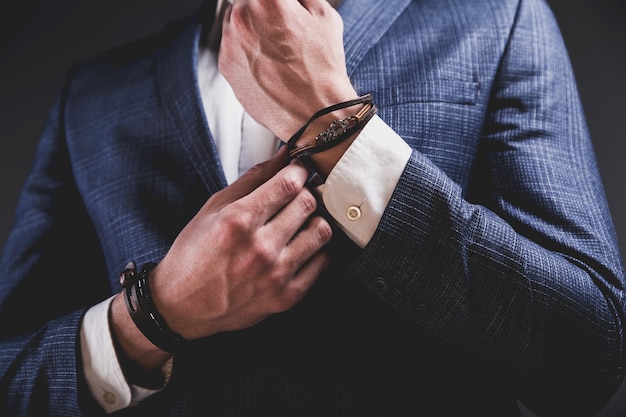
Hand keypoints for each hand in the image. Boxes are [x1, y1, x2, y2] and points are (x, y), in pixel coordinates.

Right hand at [110, 147, 331, 368]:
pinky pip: (322, 263)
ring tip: (300, 222)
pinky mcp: (287, 297)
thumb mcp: (213, 208)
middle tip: (296, 196)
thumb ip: (252, 179)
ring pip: (321, 232)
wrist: (181, 306)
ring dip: (314, 220)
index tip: (298, 170)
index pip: (289, 184)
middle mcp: (260, 248)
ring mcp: (276, 275)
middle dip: (305, 192)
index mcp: (238, 221)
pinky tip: (300, 247)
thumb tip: (283, 155)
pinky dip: (316, 250)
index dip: (299, 170)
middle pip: (308, 204)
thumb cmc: (193, 254)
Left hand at [218, 0, 358, 140]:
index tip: (284, 10)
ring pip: (236, 23)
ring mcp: (229, 42)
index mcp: (268, 0)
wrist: (314, 114)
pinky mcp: (225, 65)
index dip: (279, 4)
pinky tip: (267, 64)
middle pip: (247, 2)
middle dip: (263, 10)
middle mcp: (242, 17)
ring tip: (276, 49)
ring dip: (251, 28)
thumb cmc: (322, 71)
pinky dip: (245, 51)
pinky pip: (231, 47)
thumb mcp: (325, 16)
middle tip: (284, 29)